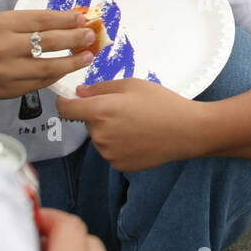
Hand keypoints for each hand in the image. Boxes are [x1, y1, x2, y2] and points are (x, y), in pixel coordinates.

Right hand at [0, 9, 97, 108]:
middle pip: (48, 42)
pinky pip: (41, 82)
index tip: (82, 19)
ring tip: (87, 56)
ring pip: (48, 67)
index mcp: (2, 24)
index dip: (65, 20)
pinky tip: (68, 68)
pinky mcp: (11, 89)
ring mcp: (7, 70)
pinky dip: (58, 75)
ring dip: (72, 62)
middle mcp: (3, 47)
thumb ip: (31, 23)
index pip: (41, 20)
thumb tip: (70, 19)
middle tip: (90, 36)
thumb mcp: (2, 24)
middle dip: (74, 38)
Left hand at [55, 78, 202, 172]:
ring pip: (99, 137)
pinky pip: (110, 151)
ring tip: (135, 123)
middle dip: (97, 114)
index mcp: (100, 111)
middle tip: (124, 108)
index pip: (65, 108)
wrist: (186, 131)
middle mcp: (99, 135)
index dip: (64, 101)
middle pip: (86, 122)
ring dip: (108, 130)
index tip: (68, 98)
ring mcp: (108, 153)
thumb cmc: (161, 103)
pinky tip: (139, 137)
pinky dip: (119, 144)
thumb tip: (79, 93)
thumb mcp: (131, 85)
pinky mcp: (119, 165)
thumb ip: (100, 88)